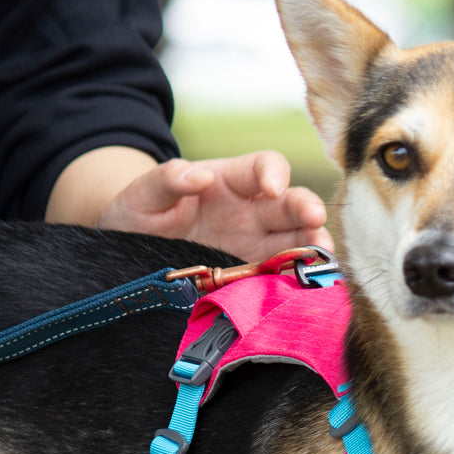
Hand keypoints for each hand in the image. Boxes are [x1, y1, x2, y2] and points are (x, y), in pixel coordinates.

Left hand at [96, 151, 332, 259]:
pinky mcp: (254, 276)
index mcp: (229, 181)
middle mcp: (251, 211)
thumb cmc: (138, 214)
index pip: (265, 166)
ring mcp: (256, 245)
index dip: (275, 173)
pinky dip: (300, 279)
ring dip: (314, 247)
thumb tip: (197, 175)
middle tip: (316, 222)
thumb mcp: (142, 194)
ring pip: (297, 240)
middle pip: (291, 204)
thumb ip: (165, 180)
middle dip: (308, 210)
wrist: (129, 254)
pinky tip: (309, 287)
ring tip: (323, 260)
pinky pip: (283, 275)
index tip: (273, 189)